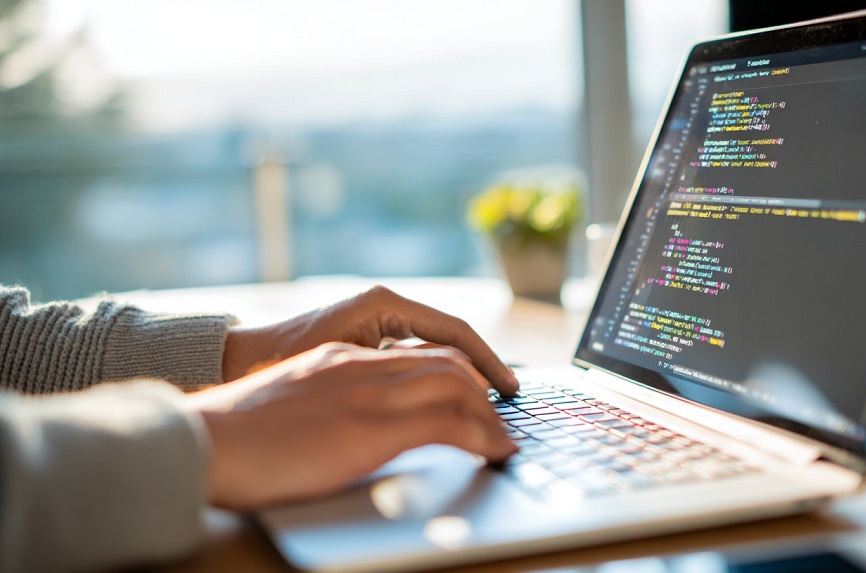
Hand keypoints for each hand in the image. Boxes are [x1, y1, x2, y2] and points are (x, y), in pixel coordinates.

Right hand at [190, 342, 516, 509]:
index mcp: (342, 356)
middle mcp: (360, 362)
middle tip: (502, 417)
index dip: (458, 370)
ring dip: (490, 413)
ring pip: (456, 383)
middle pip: (447, 359)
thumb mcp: (292, 404)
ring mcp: (367, 388)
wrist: (200, 441)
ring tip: (505, 439)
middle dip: (484, 386)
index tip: (478, 394)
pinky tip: (494, 451)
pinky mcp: (370, 423)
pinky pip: (448, 419)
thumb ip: (329, 403)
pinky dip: (482, 434)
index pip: (419, 350)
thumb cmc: (236, 435)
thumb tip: (348, 430)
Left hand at [221, 285, 517, 395]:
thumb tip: (449, 392)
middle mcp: (384, 308)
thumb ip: (395, 376)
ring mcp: (376, 324)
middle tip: (507, 402)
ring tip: (485, 407)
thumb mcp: (344, 370)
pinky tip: (446, 405)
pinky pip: (414, 360)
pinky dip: (435, 380)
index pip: (456, 332)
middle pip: (450, 339)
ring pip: (434, 350)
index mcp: (384, 304)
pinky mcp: (366, 342)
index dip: (488, 363)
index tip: (510, 389)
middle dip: (480, 370)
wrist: (231, 363)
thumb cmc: (280, 365)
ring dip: (460, 376)